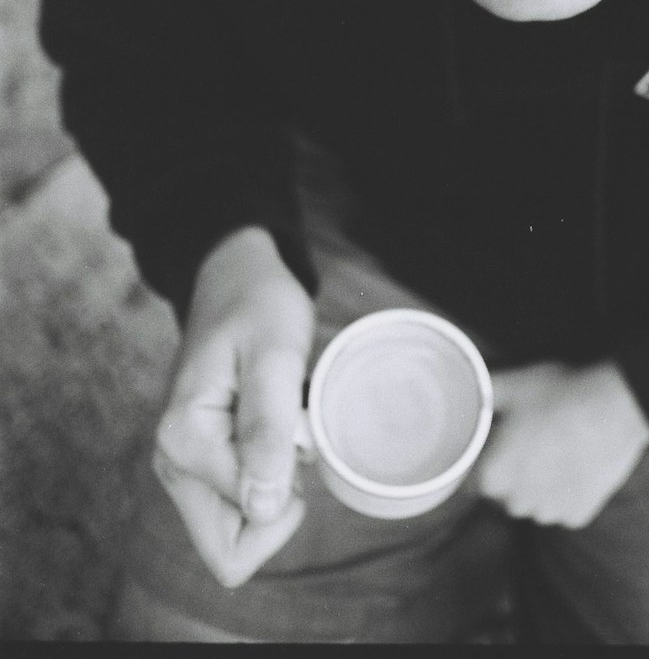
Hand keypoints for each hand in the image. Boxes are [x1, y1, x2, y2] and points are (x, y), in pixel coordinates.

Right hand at [153, 227, 315, 587]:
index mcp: (184, 442)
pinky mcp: (201, 460)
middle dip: (278, 506)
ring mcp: (185, 466)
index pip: (247, 526)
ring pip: (238, 528)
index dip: (291, 489)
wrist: (236, 278)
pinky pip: (241, 501)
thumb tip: (261, 507)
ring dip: (276, 485)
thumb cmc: (259, 308)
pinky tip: (275, 428)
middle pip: (231, 549)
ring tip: (282, 423)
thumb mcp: (275, 357)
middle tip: (291, 438)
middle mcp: (173, 463)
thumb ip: (266, 430)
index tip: (297, 427)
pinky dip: (270, 474)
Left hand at [475, 360, 648, 527]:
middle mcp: (517, 502)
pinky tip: (578, 465)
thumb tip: (474, 394)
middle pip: (506, 495)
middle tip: (532, 443)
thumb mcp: (515, 384)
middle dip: (514, 475)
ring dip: (541, 487)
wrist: (614, 409)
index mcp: (493, 475)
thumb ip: (486, 394)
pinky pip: (565, 508)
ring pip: (536, 503)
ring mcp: (550, 512)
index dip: (489, 461)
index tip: (502, 444)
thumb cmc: (559, 395)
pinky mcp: (578, 516)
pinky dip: (569, 493)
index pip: (477, 481)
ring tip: (558, 452)